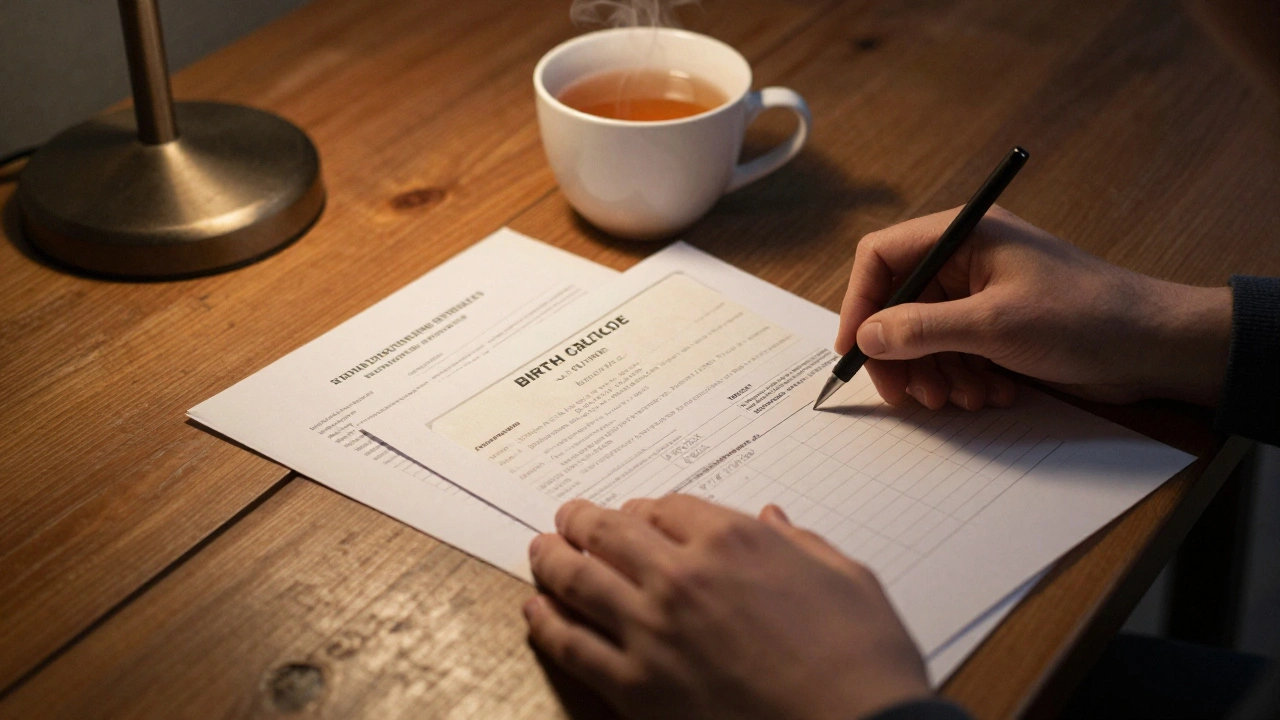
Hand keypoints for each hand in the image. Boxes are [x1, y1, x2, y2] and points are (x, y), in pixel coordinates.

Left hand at [522, 496, 930, 719]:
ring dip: (553, 560)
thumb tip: (774, 519)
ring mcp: (652, 633)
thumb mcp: (848, 578)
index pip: (668, 506)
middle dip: (583, 520)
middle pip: (611, 533)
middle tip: (568, 517)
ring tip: (540, 550)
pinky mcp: (636, 689)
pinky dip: (547, 624)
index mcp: (735, 542)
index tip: (638, 513)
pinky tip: (536, 611)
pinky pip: (573, 647)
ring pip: (579, 581)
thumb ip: (801, 543)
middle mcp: (682, 578)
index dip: (648, 507)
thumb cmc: (863, 661)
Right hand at [837, 206, 1231, 408]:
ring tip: (961, 398)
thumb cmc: (1085, 317)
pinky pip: (955, 353)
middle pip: (899, 304)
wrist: (1154, 346)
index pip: (883, 257)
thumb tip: (867, 336)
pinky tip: (989, 394)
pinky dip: (963, 377)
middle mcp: (967, 259)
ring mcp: (982, 294)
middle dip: (901, 353)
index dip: (860, 303)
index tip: (855, 350)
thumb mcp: (994, 324)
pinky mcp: (998, 327)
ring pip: (925, 336)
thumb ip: (922, 329)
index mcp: (963, 235)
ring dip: (935, 373)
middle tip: (908, 395)